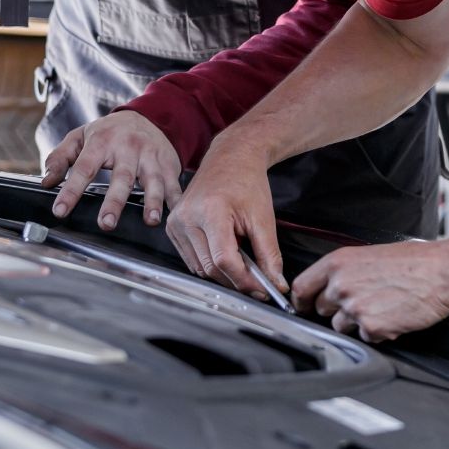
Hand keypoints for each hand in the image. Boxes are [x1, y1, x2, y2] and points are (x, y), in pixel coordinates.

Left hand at [42, 111, 181, 228]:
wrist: (150, 116)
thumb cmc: (110, 132)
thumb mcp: (80, 136)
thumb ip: (61, 157)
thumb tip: (47, 181)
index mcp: (102, 141)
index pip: (84, 168)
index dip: (71, 190)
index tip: (60, 210)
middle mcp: (128, 148)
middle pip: (122, 177)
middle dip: (115, 201)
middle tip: (106, 223)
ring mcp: (151, 156)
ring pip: (152, 180)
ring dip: (152, 201)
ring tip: (150, 220)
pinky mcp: (169, 163)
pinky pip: (173, 183)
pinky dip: (176, 198)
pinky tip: (176, 213)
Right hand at [165, 135, 283, 300]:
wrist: (230, 159)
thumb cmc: (247, 182)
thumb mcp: (264, 218)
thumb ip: (270, 255)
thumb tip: (276, 285)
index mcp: (210, 211)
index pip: (223, 260)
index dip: (244, 280)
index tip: (262, 289)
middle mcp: (187, 217)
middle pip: (210, 268)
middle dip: (235, 280)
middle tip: (258, 282)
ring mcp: (176, 223)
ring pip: (199, 268)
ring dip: (222, 273)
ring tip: (242, 260)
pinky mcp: (172, 228)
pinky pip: (191, 259)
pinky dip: (210, 263)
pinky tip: (226, 251)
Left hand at [292, 241, 448, 342]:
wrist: (442, 273)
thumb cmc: (415, 261)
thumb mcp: (370, 254)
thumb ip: (346, 270)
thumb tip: (333, 284)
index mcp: (338, 263)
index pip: (301, 287)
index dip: (302, 300)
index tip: (305, 306)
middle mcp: (341, 285)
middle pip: (321, 309)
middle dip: (337, 310)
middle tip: (362, 302)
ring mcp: (355, 308)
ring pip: (342, 326)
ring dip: (358, 322)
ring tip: (382, 306)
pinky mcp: (372, 327)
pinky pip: (366, 337)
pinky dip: (378, 331)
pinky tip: (393, 315)